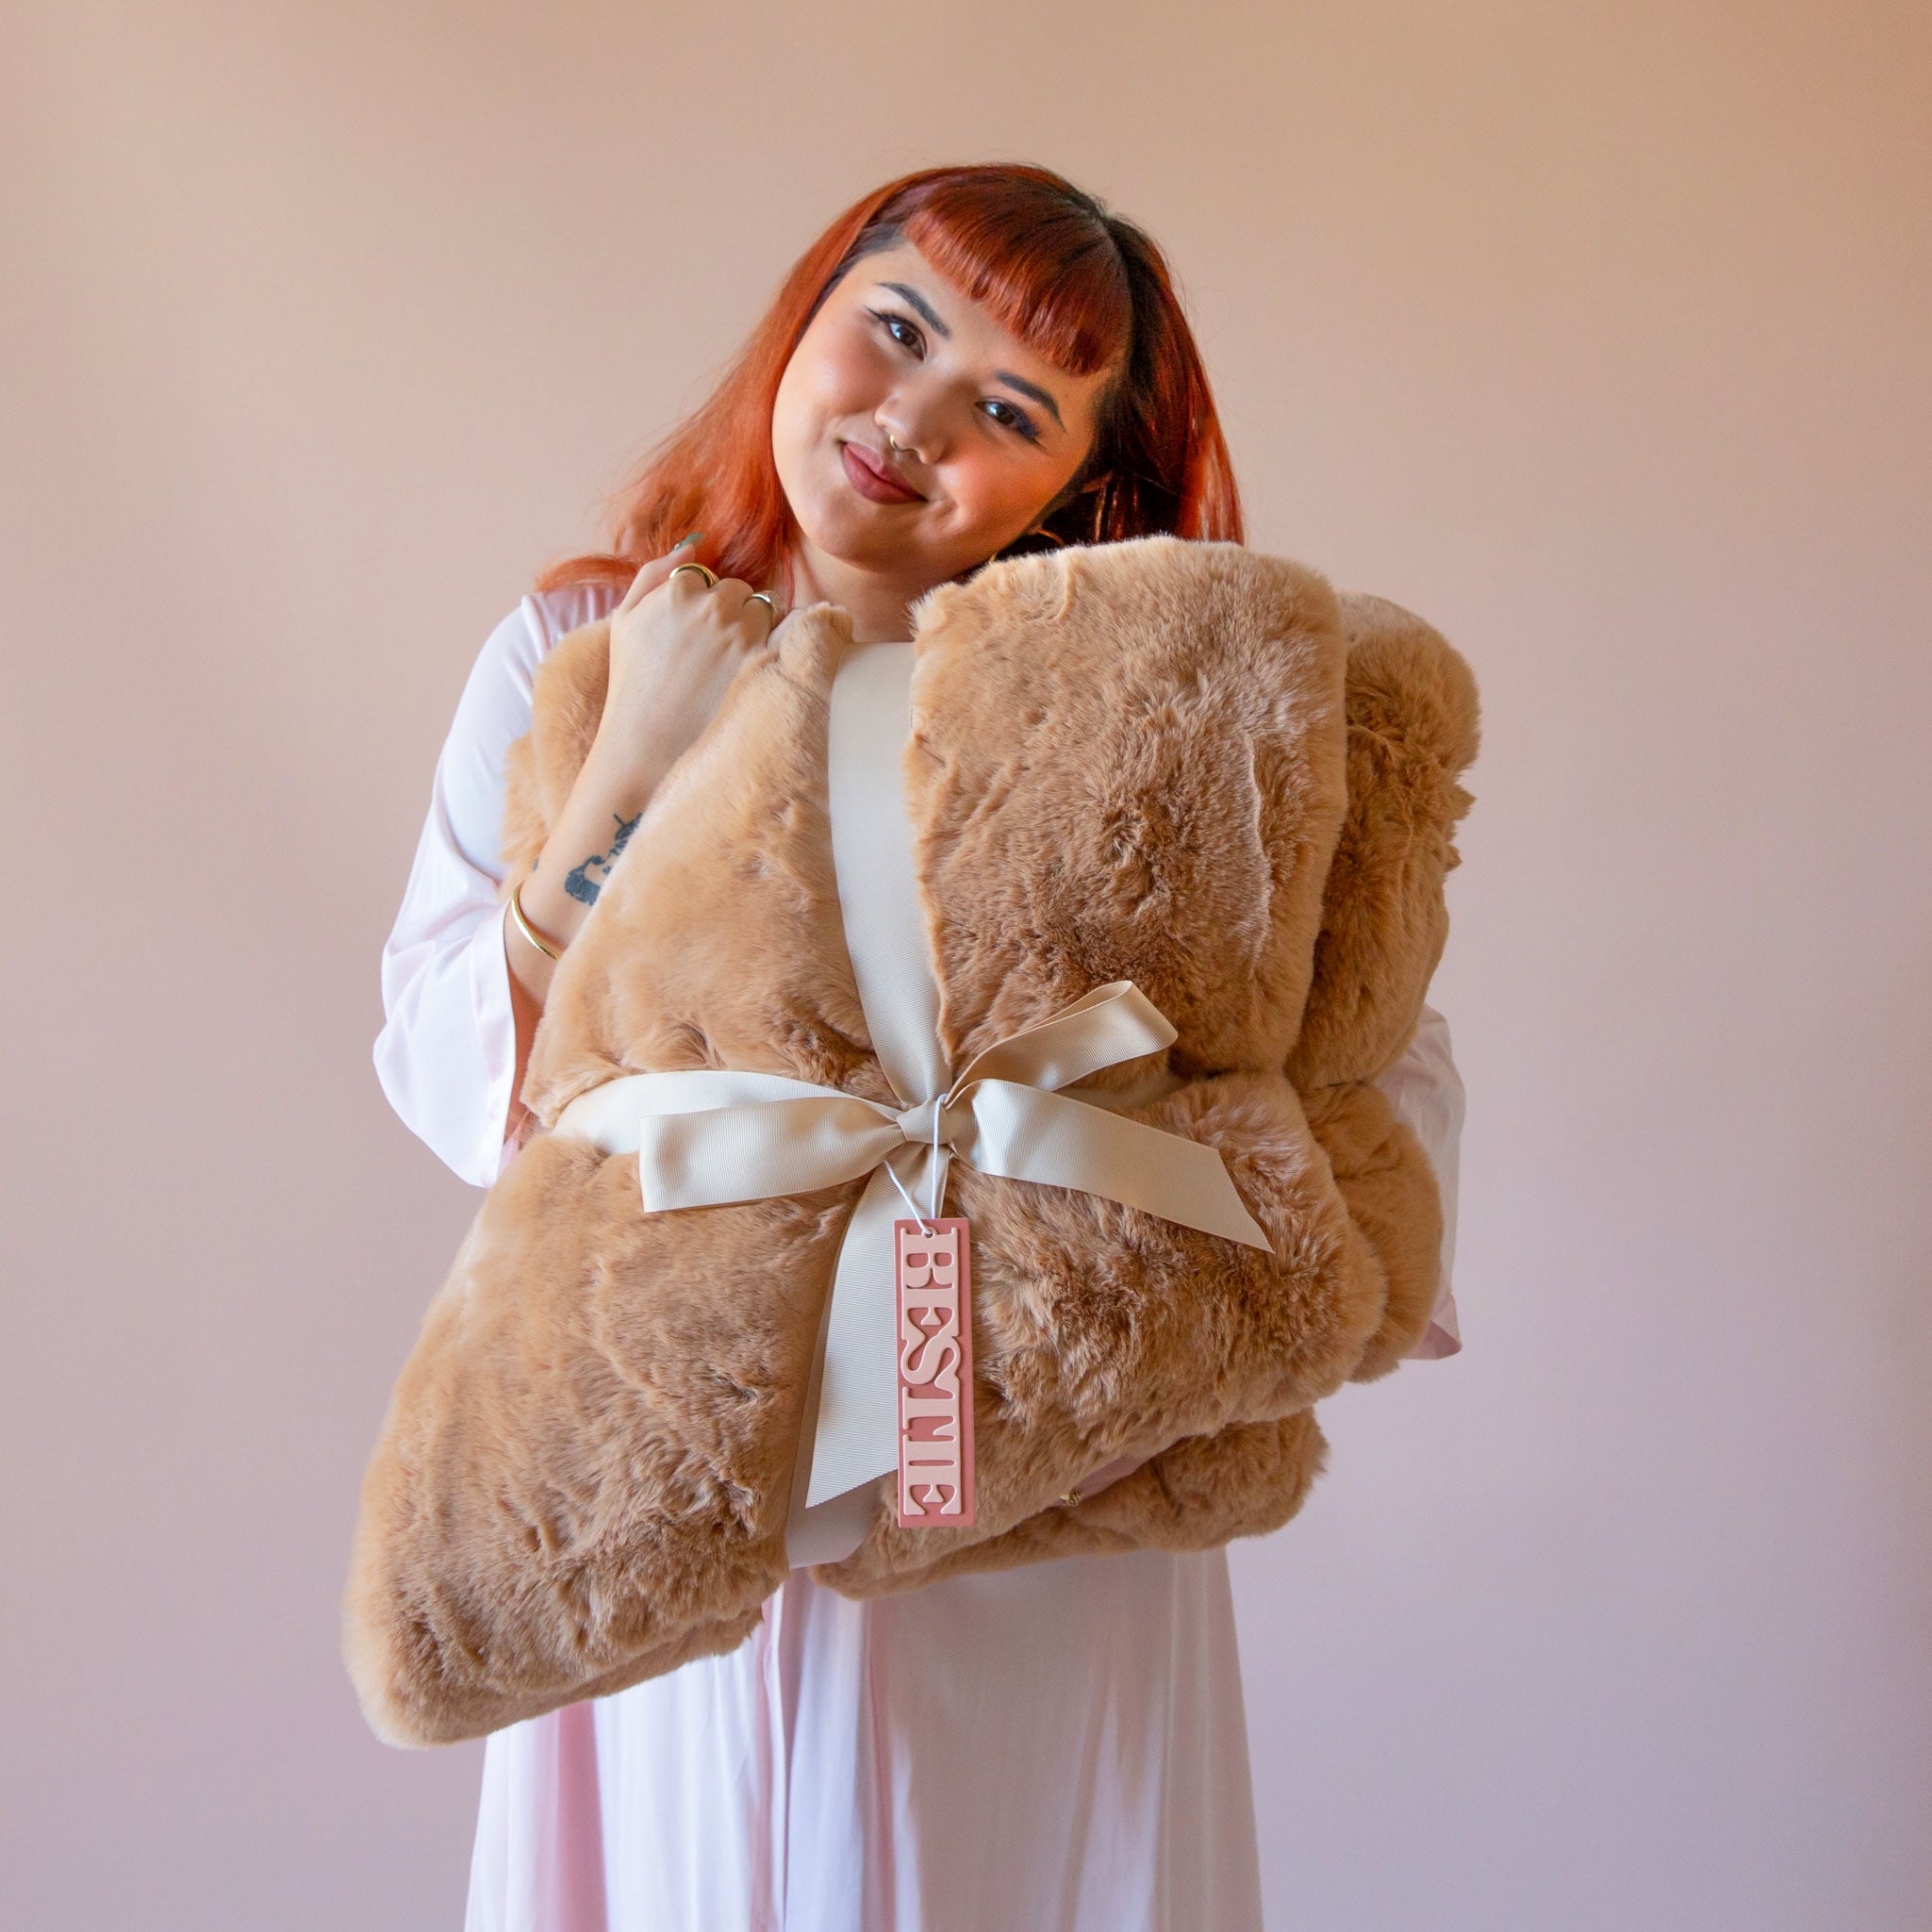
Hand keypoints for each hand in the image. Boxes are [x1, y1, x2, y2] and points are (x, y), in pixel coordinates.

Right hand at [589, 537, 782, 800]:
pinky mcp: (763, 663)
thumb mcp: (625, 620)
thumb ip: (654, 574)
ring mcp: (741, 634)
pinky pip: (787, 635)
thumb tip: (692, 544)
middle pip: (740, 590)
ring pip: (766, 608)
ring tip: (729, 666)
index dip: (701, 605)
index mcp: (677, 590)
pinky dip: (777, 646)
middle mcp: (712, 606)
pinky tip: (756, 669)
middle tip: (711, 654)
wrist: (646, 745)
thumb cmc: (632, 684)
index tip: (691, 636)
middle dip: (732, 613)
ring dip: (756, 629)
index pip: (707, 577)